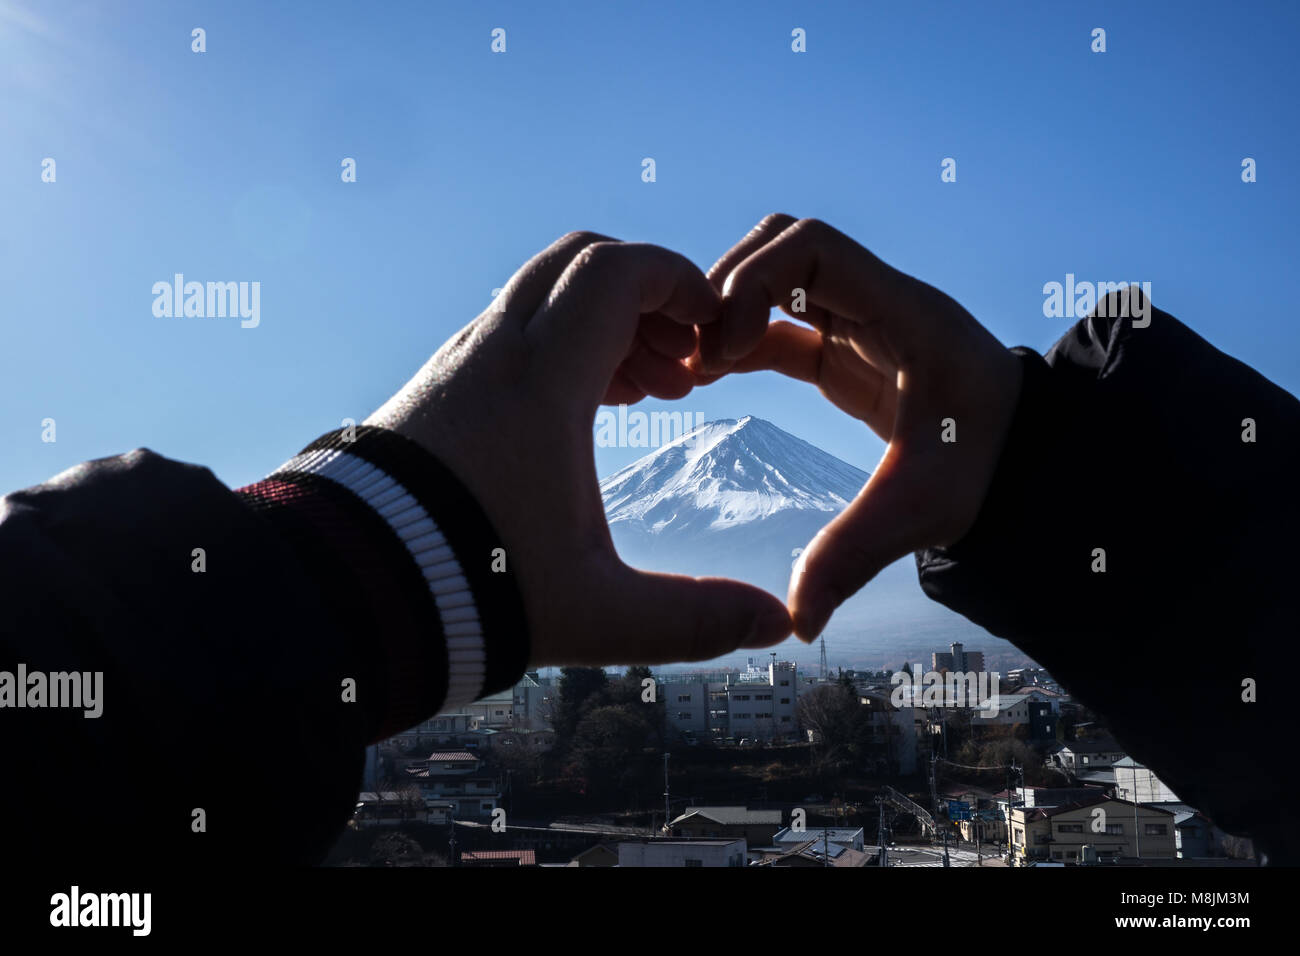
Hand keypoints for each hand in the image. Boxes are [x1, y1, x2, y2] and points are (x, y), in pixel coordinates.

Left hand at [366, 232, 793, 665]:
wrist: (348, 592)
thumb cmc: (474, 592)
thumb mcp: (599, 613)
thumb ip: (694, 618)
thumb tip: (775, 624)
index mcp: (540, 382)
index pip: (616, 271)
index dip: (679, 281)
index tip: (714, 330)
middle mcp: (494, 353)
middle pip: (579, 260)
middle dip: (646, 293)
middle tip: (684, 362)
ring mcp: (458, 364)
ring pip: (543, 294)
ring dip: (605, 323)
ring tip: (649, 393)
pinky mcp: (437, 388)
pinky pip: (512, 329)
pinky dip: (563, 344)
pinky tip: (589, 411)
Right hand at [691, 215, 1023, 639]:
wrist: (1027, 461)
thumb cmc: (987, 469)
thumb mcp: (921, 509)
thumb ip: (855, 555)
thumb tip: (799, 622)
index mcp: (903, 314)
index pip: (812, 247)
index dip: (754, 281)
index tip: (725, 346)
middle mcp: (876, 303)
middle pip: (781, 244)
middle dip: (727, 287)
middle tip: (696, 354)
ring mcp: (858, 323)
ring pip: (773, 276)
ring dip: (726, 311)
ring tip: (691, 370)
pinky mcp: (843, 352)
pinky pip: (777, 324)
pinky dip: (738, 341)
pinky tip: (707, 378)